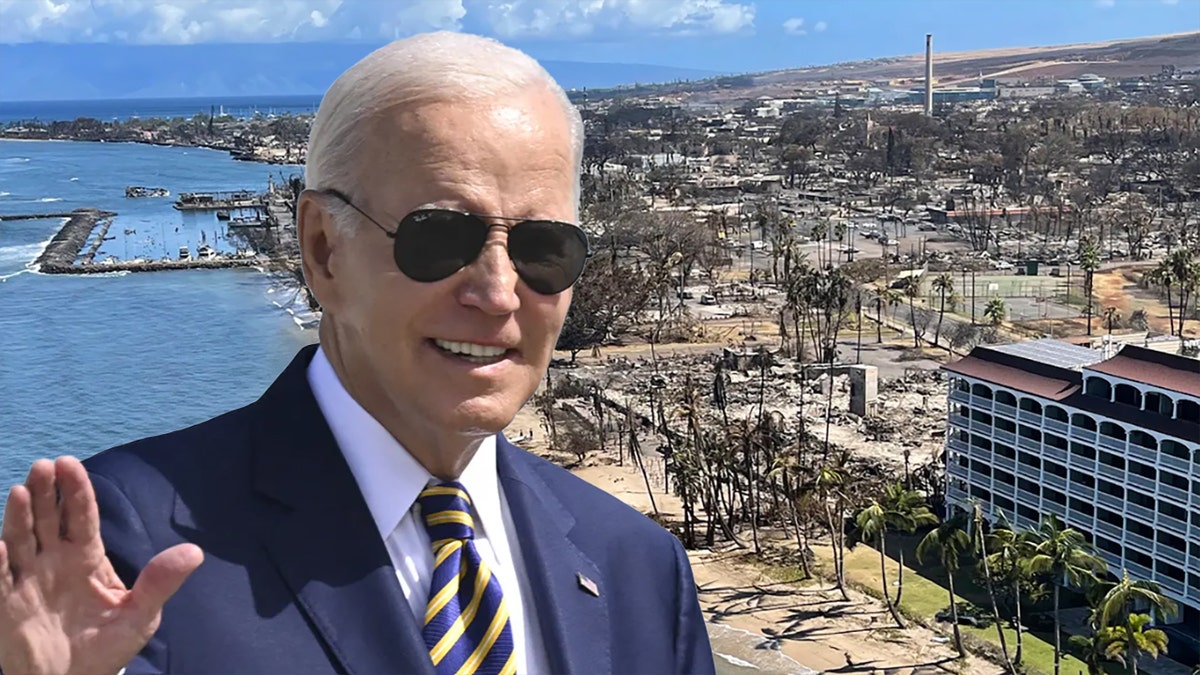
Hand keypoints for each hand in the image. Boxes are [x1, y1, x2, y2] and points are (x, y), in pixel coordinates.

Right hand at [0, 457, 202, 674]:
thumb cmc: (106, 646)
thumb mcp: (141, 614)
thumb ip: (161, 582)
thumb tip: (195, 551)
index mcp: (86, 558)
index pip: (81, 516)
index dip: (76, 490)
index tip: (69, 463)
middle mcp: (54, 562)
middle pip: (49, 519)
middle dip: (46, 492)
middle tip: (44, 465)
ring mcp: (28, 581)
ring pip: (21, 540)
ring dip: (19, 516)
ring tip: (22, 489)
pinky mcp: (8, 606)